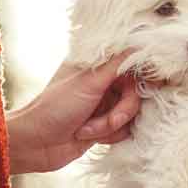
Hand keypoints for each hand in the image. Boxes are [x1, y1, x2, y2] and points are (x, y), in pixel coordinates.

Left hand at [7, 52, 141, 173]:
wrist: (36, 145)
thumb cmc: (54, 109)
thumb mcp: (88, 82)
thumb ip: (117, 63)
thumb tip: (141, 42)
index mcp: (96, 65)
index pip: (132, 63)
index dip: (144, 75)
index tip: (152, 84)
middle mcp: (102, 82)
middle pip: (136, 92)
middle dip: (123, 110)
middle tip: (109, 120)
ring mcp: (104, 104)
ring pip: (131, 113)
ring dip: (111, 125)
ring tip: (88, 130)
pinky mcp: (104, 125)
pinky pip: (124, 129)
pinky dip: (110, 135)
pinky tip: (89, 137)